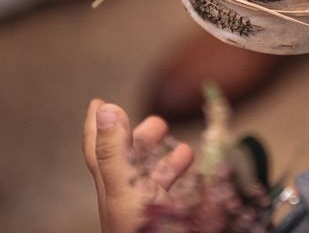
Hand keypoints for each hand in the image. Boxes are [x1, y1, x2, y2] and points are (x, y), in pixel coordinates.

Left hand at [83, 99, 193, 232]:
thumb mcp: (126, 190)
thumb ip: (114, 152)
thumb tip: (105, 107)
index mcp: (112, 185)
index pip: (97, 148)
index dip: (96, 124)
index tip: (99, 101)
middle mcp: (127, 196)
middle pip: (128, 159)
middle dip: (140, 137)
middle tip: (158, 123)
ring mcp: (148, 209)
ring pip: (153, 176)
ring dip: (166, 158)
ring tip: (183, 148)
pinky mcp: (169, 219)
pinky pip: (175, 193)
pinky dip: (186, 178)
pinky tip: (199, 173)